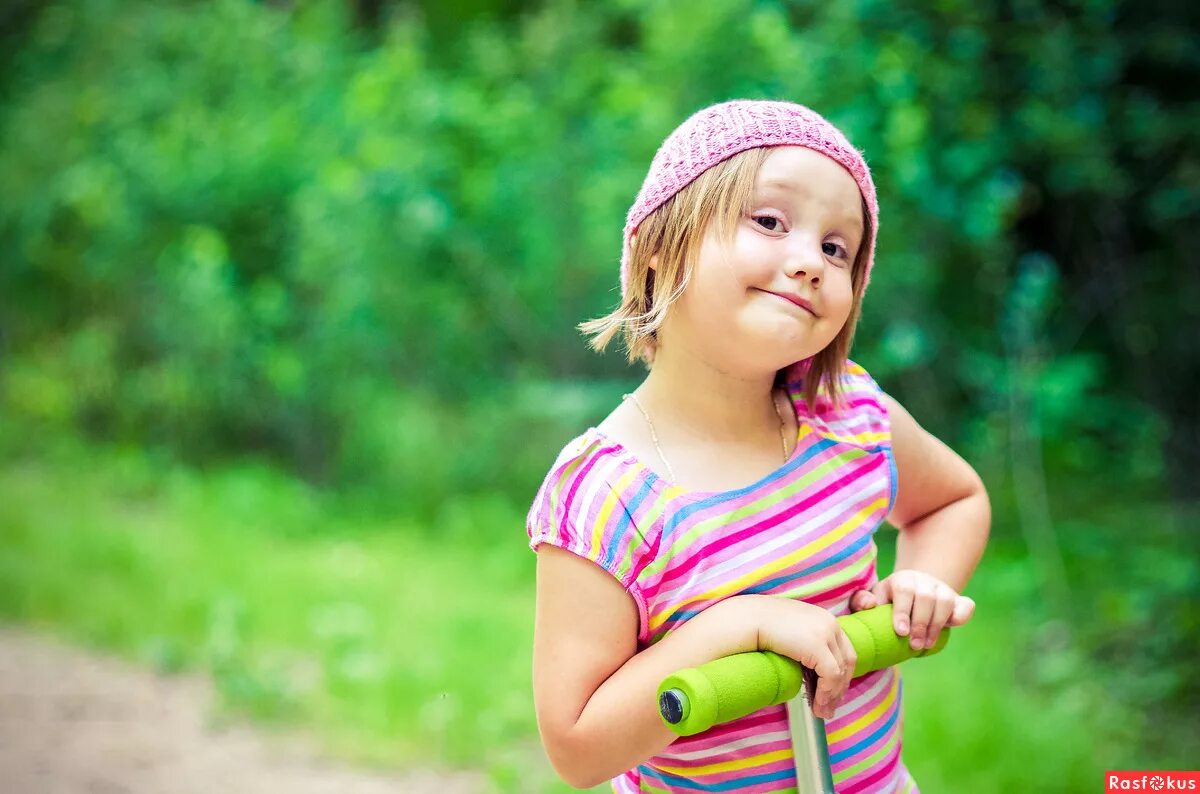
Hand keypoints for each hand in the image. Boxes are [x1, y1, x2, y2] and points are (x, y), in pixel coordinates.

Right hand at [746, 595, 854, 719]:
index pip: (844, 650)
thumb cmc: (762, 625)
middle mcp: (830, 623)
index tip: (834, 692)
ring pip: (840, 672)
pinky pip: (830, 676)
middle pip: (847, 662)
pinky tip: (817, 703)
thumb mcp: (793, 632)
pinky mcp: (817, 646)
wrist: (749, 618)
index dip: (843, 674)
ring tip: (822, 712)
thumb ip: (806, 642)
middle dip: (840, 688)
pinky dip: (826, 693)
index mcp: (825, 618)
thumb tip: (811, 669)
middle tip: (830, 707)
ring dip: (832, 695)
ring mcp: (826, 633)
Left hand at [848, 570, 974, 650]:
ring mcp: (942, 589)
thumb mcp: (874, 600)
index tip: (901, 632)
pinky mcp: (958, 600)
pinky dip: (962, 615)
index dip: (903, 611)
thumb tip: (869, 604)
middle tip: (914, 645)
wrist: (911, 596)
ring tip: (925, 644)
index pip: (905, 591)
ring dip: (936, 625)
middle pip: (926, 598)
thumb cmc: (887, 602)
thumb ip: (862, 601)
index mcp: (901, 579)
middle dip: (920, 624)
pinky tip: (951, 627)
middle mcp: (924, 580)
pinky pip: (966, 605)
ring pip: (945, 602)